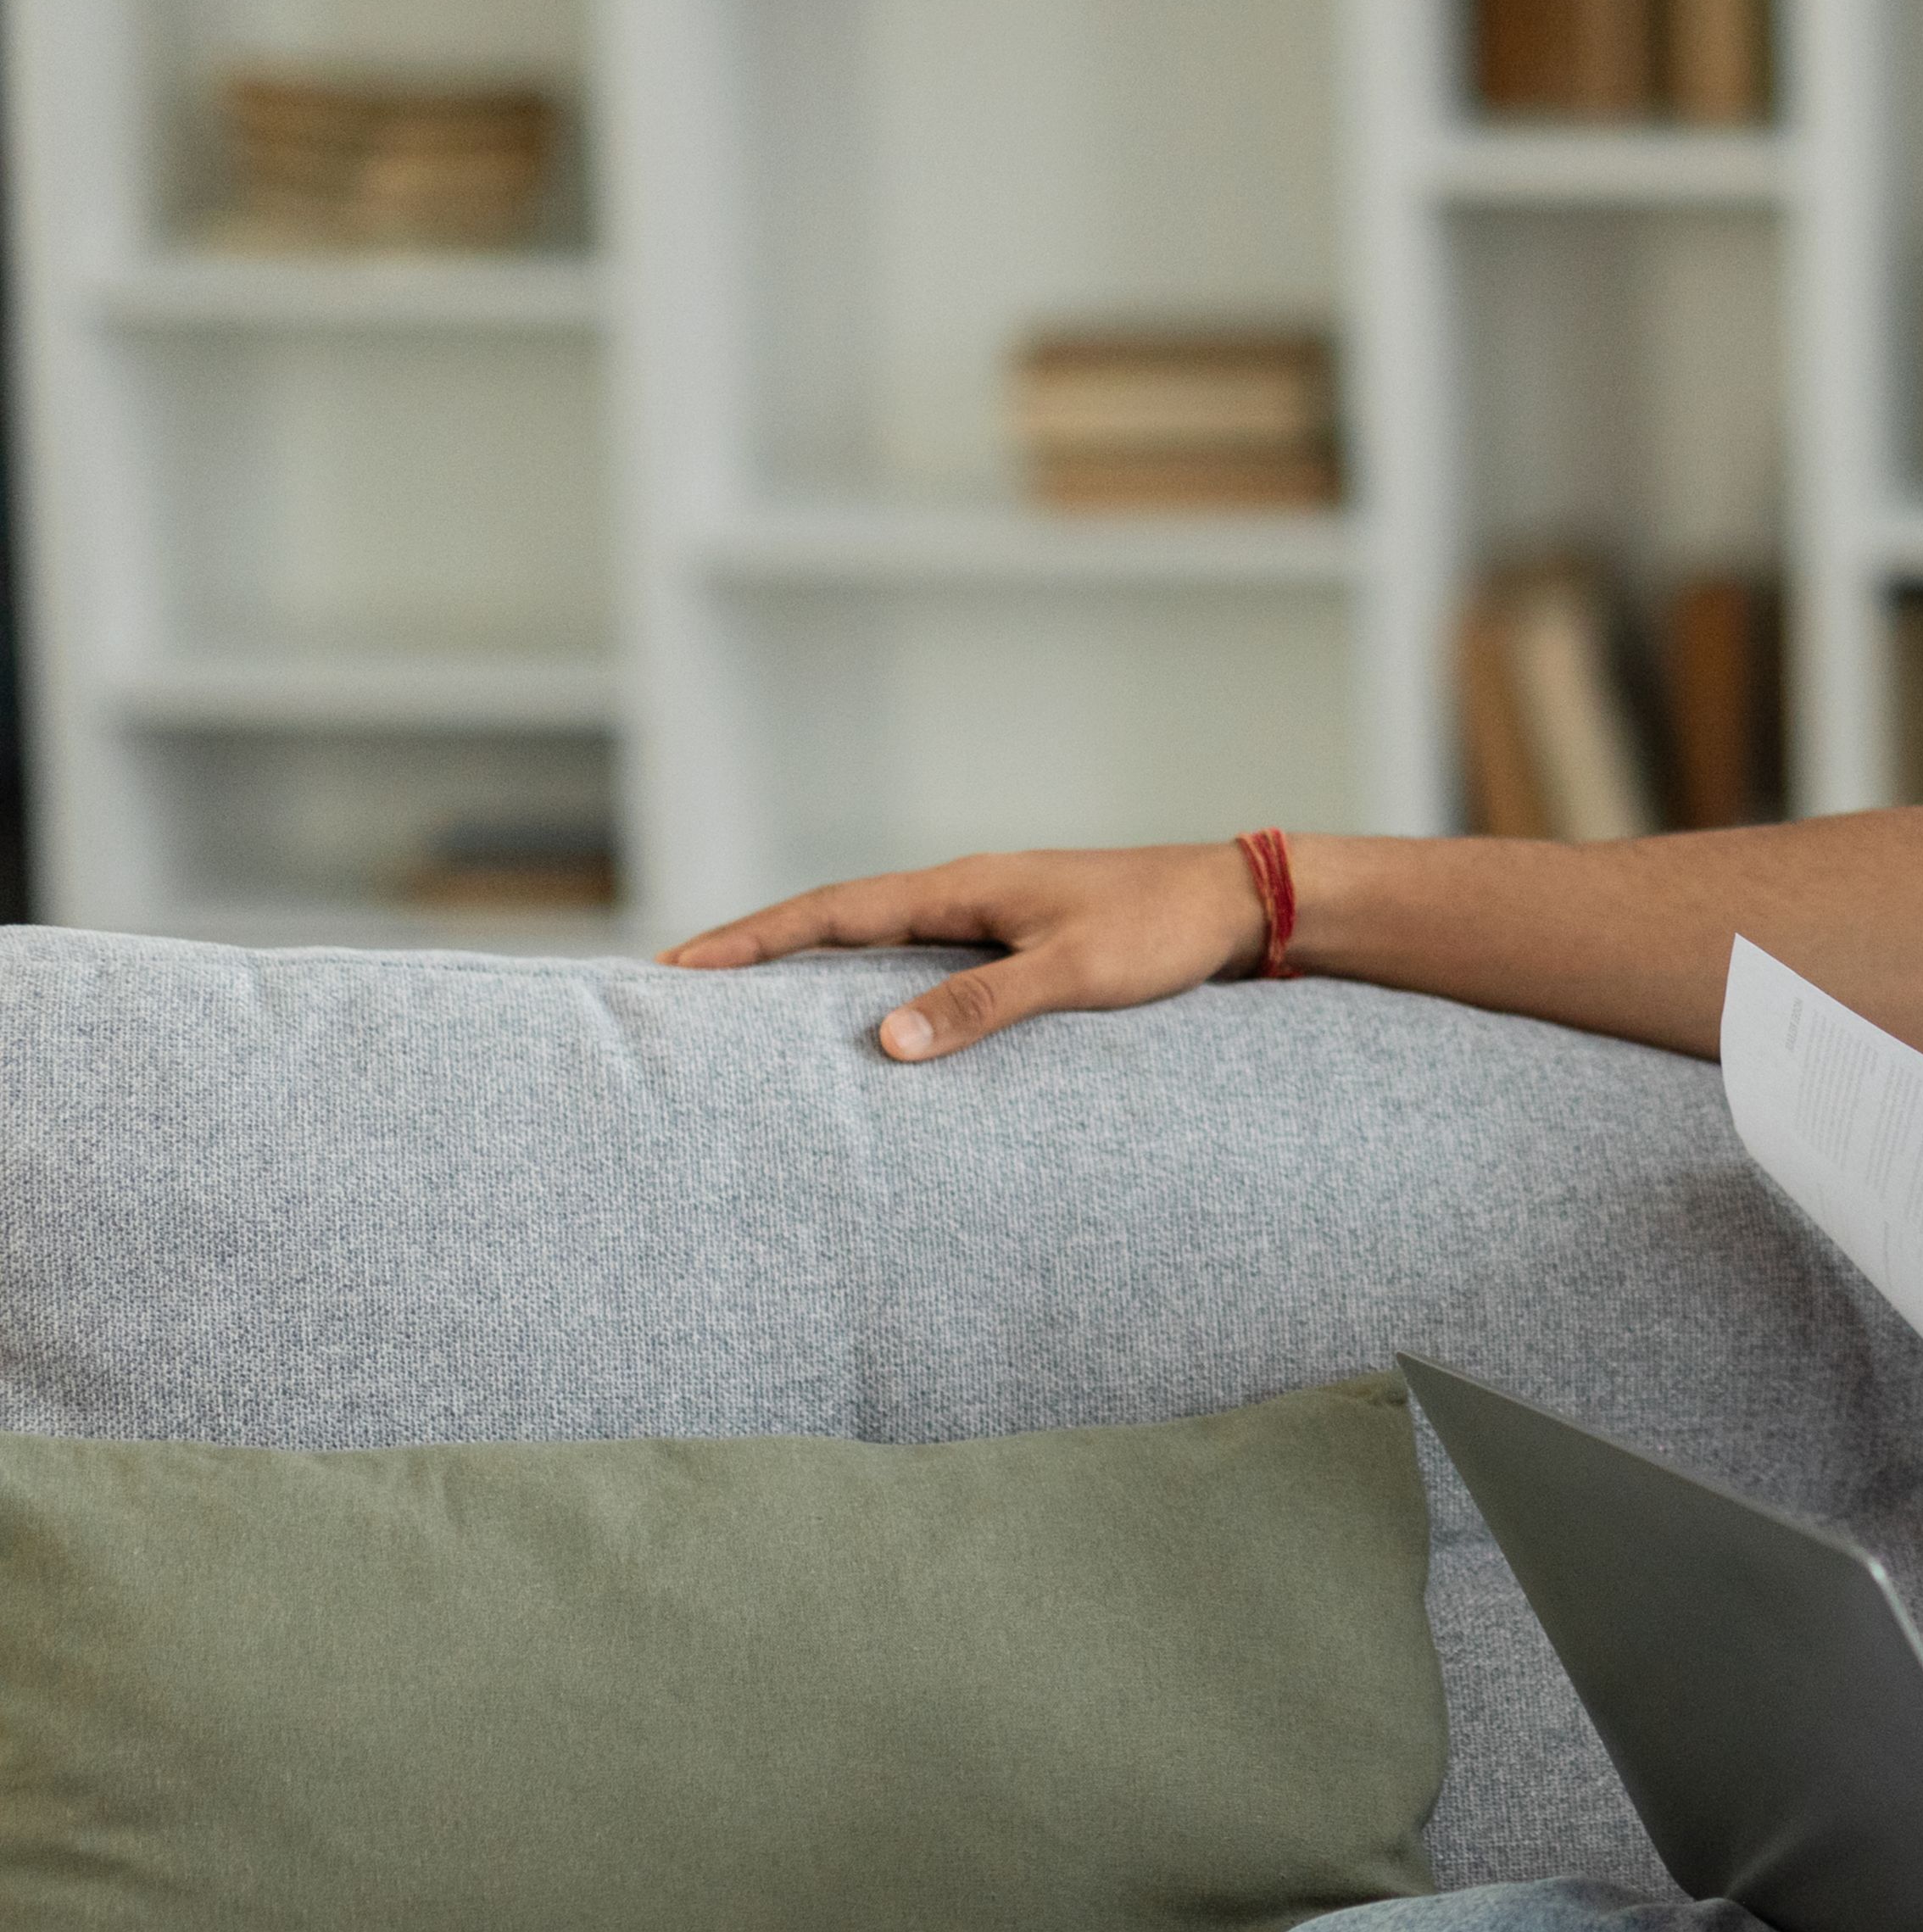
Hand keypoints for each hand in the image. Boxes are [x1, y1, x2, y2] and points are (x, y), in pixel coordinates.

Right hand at [660, 844, 1269, 1060]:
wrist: (1235, 903)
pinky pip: (922, 958)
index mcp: (962, 888)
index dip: (751, 939)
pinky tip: (865, 1015)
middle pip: (836, 920)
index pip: (830, 911)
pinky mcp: (1018, 939)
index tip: (678, 964)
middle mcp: (964, 893)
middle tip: (681, 985)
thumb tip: (885, 1043)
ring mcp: (989, 914)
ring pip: (877, 940)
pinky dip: (875, 980)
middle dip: (757, 950)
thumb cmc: (1162, 931)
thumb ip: (984, 1005)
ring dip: (811, 965)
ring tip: (746, 1006)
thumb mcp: (1073, 971)